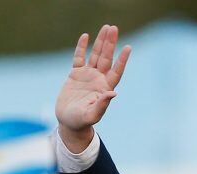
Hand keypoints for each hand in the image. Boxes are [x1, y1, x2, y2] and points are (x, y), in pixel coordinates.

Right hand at [55, 24, 130, 152]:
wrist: (68, 121)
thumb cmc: (81, 121)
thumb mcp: (91, 115)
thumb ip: (102, 105)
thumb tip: (113, 93)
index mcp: (105, 88)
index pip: (116, 71)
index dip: (122, 60)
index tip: (128, 47)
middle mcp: (98, 79)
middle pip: (107, 58)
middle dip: (110, 43)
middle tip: (113, 28)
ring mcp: (87, 75)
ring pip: (96, 55)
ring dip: (100, 42)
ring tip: (106, 28)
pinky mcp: (75, 74)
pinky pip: (79, 58)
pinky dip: (82, 47)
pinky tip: (86, 36)